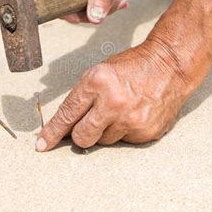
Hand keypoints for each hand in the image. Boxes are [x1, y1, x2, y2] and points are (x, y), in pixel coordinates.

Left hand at [35, 38, 194, 150]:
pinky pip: (124, 141)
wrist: (169, 66)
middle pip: (82, 137)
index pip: (67, 115)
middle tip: (88, 124)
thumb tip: (66, 124)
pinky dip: (124, 131)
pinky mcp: (146, 132)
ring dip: (106, 131)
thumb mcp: (100, 72)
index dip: (52, 133)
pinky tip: (132, 115)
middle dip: (80, 135)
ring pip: (104, 141)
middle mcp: (113, 103)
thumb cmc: (132, 67)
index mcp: (97, 83)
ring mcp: (131, 120)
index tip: (42, 145)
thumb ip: (83, 97)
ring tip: (119, 111)